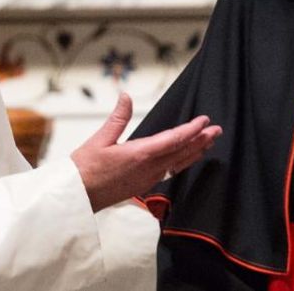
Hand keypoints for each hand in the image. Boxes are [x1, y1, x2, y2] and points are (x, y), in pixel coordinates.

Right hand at [71, 92, 221, 211]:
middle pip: (181, 152)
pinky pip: (169, 172)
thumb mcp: (99, 139)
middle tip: (217, 130)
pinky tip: (185, 159)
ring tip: (208, 143)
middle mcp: (148, 168)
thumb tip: (125, 96)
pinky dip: (182, 162)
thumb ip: (117, 118)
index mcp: (139, 154)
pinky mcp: (143, 185)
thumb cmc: (84, 170)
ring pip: (178, 164)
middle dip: (201, 140)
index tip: (205, 121)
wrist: (76, 198)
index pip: (173, 140)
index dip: (191, 130)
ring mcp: (147, 179)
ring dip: (194, 152)